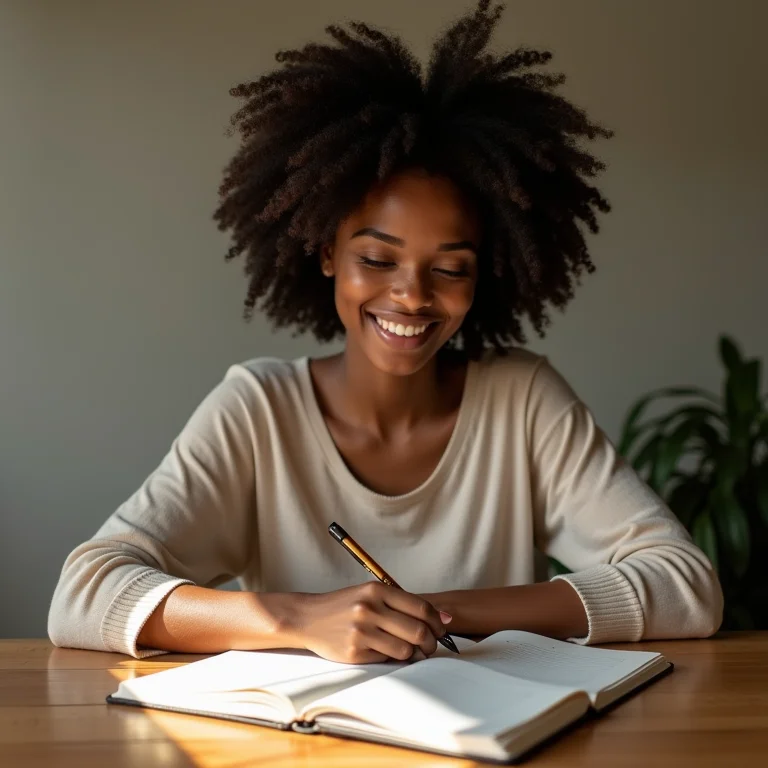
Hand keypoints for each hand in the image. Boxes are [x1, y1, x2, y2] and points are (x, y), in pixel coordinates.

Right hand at [283, 582, 449, 663]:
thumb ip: (404, 604)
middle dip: (431, 642)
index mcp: (376, 590)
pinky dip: (392, 658)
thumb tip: (445, 617)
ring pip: (406, 649)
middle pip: (418, 631)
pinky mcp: (354, 652)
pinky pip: (387, 660)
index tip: (441, 629)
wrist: (309, 618)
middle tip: (430, 645)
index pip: (421, 608)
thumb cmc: (345, 606)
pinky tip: (385, 651)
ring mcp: (361, 632)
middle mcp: (369, 609)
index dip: (437, 622)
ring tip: (408, 650)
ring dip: (413, 653)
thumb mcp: (371, 594)